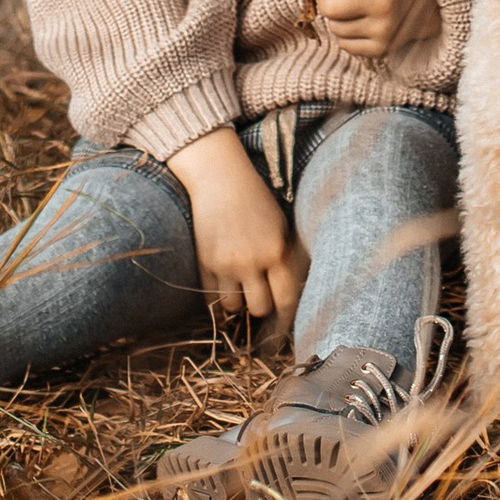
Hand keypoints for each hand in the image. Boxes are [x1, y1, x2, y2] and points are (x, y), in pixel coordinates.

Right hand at [167, 129, 303, 326]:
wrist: (219, 178)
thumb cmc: (256, 199)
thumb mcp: (281, 224)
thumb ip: (286, 256)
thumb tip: (295, 290)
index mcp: (276, 251)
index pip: (286, 299)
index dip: (287, 316)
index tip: (286, 322)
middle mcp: (250, 261)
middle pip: (259, 308)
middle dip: (261, 306)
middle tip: (261, 296)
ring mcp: (225, 264)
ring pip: (233, 307)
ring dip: (238, 301)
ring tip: (241, 286)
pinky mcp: (204, 263)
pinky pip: (211, 297)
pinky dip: (218, 296)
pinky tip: (224, 284)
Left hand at [317, 0, 443, 67]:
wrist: (425, 8)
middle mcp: (382, 5)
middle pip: (328, 7)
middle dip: (328, 1)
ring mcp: (382, 31)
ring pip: (334, 28)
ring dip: (337, 19)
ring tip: (353, 11)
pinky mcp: (380, 50)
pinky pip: (344, 45)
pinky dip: (346, 36)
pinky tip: (361, 25)